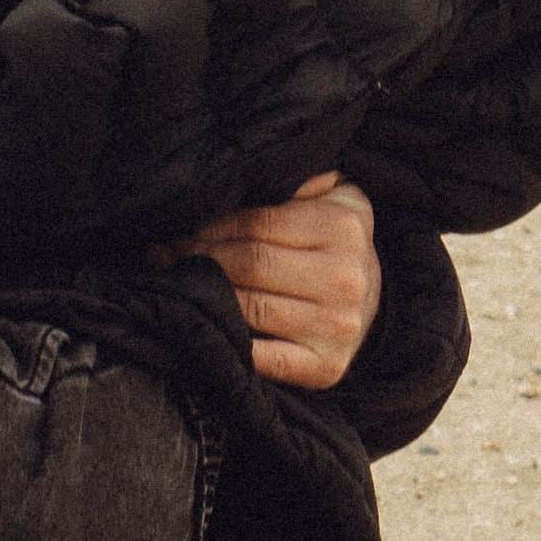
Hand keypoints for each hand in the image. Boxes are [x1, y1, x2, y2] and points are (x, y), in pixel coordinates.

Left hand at [178, 174, 381, 389]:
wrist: (374, 302)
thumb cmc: (337, 242)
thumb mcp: (334, 195)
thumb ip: (297, 179)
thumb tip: (244, 171)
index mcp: (343, 227)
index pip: (260, 223)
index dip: (213, 227)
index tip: (179, 229)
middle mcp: (344, 277)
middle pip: (252, 264)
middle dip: (200, 258)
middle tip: (165, 254)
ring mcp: (336, 327)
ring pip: (251, 308)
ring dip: (206, 296)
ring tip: (177, 283)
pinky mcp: (325, 368)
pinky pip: (265, 359)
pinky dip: (230, 343)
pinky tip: (206, 325)